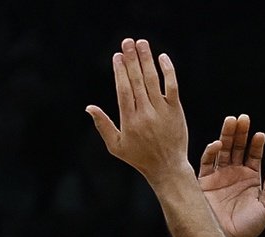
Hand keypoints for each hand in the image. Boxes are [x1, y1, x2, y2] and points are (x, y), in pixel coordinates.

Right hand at [86, 39, 189, 182]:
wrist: (167, 167)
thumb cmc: (139, 157)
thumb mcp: (116, 146)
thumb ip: (103, 125)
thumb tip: (89, 107)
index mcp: (129, 121)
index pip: (123, 90)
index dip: (120, 71)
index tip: (117, 56)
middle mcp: (145, 114)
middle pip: (137, 81)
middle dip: (131, 59)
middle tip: (127, 42)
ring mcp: (161, 111)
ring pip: (152, 80)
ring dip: (147, 59)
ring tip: (141, 43)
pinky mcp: (175, 111)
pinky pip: (172, 86)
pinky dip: (168, 71)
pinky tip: (162, 57)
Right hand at [195, 114, 264, 236]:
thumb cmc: (249, 228)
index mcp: (250, 178)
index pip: (254, 155)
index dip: (256, 144)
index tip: (259, 135)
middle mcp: (234, 174)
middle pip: (237, 147)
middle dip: (240, 133)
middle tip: (243, 119)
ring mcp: (219, 176)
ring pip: (223, 150)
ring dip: (226, 136)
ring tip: (231, 121)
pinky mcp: (204, 182)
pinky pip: (207, 163)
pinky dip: (211, 152)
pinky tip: (217, 144)